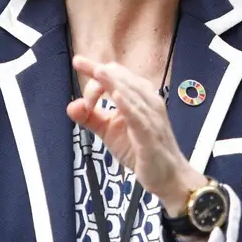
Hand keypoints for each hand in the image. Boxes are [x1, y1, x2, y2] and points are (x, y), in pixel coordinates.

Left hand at [67, 55, 206, 213]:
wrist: (169, 176)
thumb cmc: (140, 150)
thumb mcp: (110, 132)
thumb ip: (91, 117)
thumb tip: (71, 105)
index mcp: (138, 97)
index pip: (116, 74)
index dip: (94, 75)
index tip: (80, 77)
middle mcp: (147, 101)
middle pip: (121, 78)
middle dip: (98, 72)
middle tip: (78, 64)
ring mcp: (151, 118)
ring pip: (131, 94)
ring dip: (112, 82)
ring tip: (97, 71)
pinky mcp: (150, 136)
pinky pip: (139, 118)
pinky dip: (127, 106)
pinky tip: (116, 97)